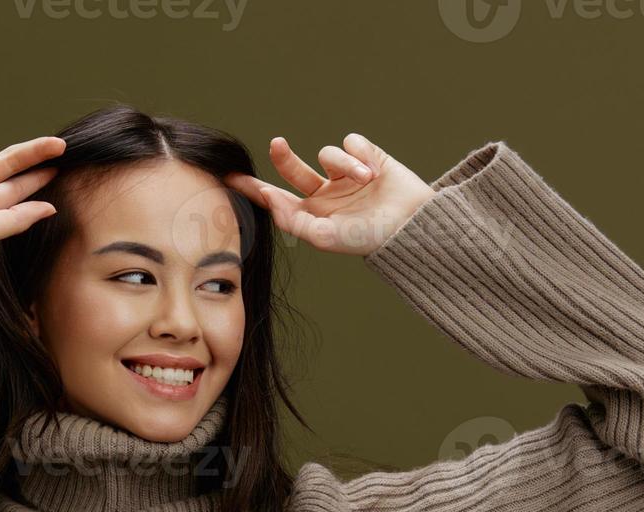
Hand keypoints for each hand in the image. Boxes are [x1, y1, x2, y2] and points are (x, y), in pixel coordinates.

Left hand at [223, 133, 434, 255]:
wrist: (414, 224)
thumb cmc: (370, 237)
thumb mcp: (327, 236)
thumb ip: (293, 220)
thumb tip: (268, 196)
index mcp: (314, 214)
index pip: (277, 198)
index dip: (254, 188)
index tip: (229, 177)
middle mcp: (327, 193)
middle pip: (293, 169)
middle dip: (283, 158)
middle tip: (276, 145)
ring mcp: (346, 174)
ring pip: (327, 153)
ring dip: (345, 164)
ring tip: (367, 180)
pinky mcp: (367, 156)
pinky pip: (350, 142)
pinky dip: (361, 154)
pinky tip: (376, 170)